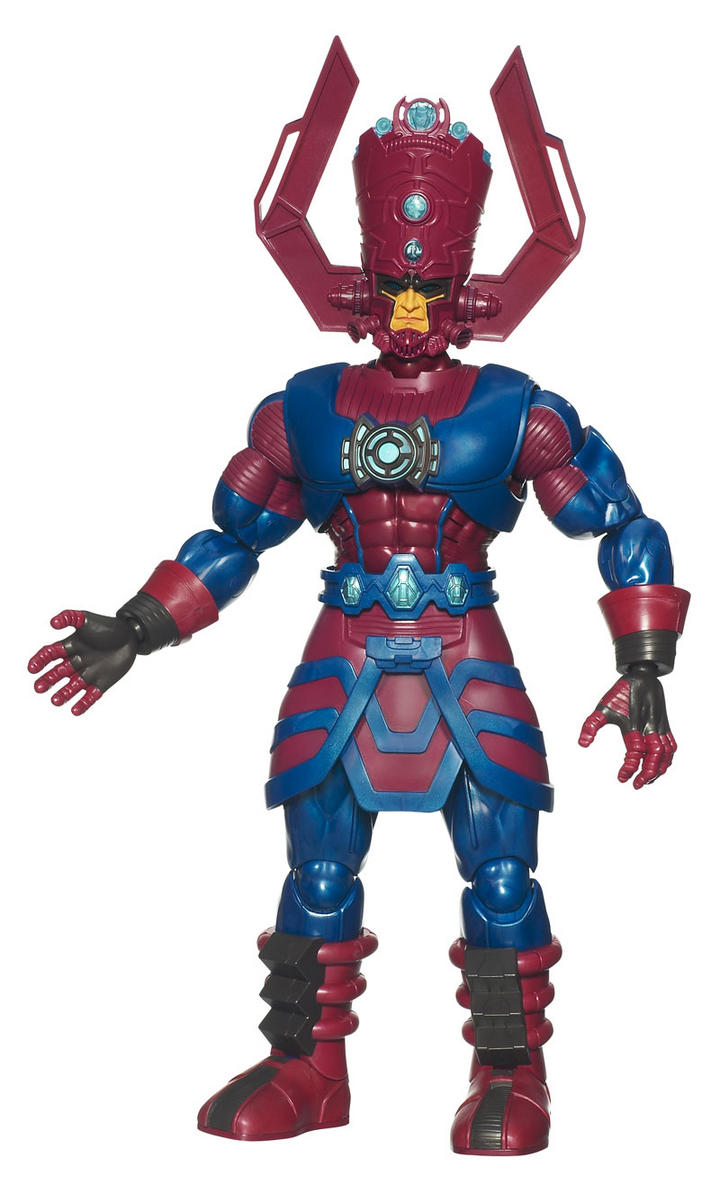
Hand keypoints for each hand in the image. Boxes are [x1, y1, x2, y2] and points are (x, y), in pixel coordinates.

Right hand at [28, 609, 138, 715]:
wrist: (131, 636)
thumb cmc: (108, 626)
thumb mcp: (86, 618)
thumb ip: (69, 616)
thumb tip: (52, 623)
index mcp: (70, 647)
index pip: (50, 654)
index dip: (39, 661)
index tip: (32, 669)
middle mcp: (77, 661)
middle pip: (58, 673)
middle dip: (48, 681)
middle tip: (39, 688)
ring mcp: (88, 673)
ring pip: (72, 687)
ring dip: (62, 694)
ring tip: (54, 701)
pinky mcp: (102, 683)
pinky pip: (90, 696)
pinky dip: (83, 704)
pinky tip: (74, 711)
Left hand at [578, 664, 675, 787]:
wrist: (642, 674)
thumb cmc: (620, 691)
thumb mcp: (602, 707)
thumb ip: (591, 725)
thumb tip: (582, 744)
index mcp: (633, 724)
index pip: (635, 752)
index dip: (629, 767)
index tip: (621, 778)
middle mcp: (649, 726)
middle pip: (654, 756)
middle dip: (647, 774)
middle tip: (637, 785)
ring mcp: (659, 726)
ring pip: (665, 753)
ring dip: (659, 769)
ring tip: (648, 780)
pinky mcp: (665, 724)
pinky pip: (671, 745)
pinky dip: (668, 759)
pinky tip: (660, 767)